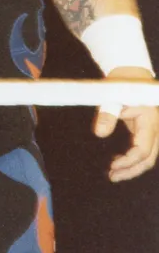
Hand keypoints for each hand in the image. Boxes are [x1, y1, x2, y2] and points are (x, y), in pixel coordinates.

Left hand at [93, 66, 158, 181]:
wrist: (132, 75)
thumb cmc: (122, 85)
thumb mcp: (112, 97)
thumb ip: (107, 114)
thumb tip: (99, 134)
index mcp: (150, 121)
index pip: (142, 150)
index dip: (128, 161)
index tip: (112, 166)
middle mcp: (156, 129)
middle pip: (149, 158)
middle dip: (131, 170)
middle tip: (112, 177)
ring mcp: (153, 131)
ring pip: (148, 156)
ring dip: (132, 167)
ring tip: (113, 173)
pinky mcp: (147, 132)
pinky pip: (144, 150)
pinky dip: (132, 158)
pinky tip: (117, 161)